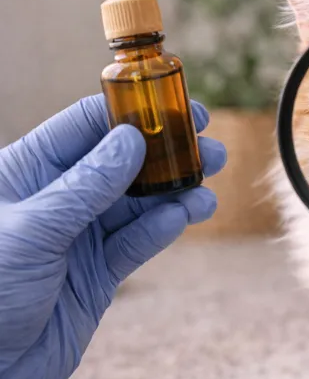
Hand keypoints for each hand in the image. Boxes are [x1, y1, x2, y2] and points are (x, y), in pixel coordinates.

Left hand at [0, 94, 226, 378]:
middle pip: (123, 163)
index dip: (134, 112)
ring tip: (207, 192)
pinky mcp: (99, 271)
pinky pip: (138, 242)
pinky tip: (185, 217)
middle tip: (209, 148)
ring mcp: (80, 235)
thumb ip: (86, 186)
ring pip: (138, 203)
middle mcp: (58, 198)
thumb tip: (131, 139)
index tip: (179, 107)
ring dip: (176, 194)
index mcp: (28, 172)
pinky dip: (163, 228)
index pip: (85, 126)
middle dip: (168, 155)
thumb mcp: (32, 229)